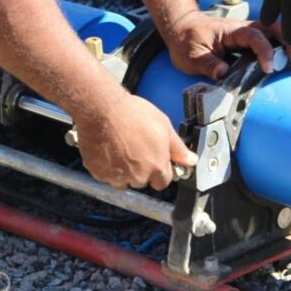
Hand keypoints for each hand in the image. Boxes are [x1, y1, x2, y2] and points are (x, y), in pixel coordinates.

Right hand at [73, 90, 196, 190]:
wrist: (102, 109)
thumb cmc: (132, 114)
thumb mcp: (164, 126)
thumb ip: (178, 148)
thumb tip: (191, 160)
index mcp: (156, 167)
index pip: (163, 181)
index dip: (160, 170)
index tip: (155, 159)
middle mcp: (137, 176)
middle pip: (143, 181)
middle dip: (141, 170)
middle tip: (136, 148)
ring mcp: (116, 176)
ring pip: (124, 181)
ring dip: (124, 171)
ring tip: (121, 148)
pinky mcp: (98, 173)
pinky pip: (106, 176)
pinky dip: (107, 167)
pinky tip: (109, 149)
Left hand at [164, 11, 278, 79]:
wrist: (181, 28)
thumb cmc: (186, 41)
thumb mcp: (191, 56)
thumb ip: (207, 64)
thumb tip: (223, 73)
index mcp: (231, 31)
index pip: (254, 37)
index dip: (264, 51)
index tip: (268, 68)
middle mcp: (243, 29)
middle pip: (272, 27)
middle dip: (287, 40)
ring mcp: (247, 33)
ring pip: (273, 31)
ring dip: (288, 41)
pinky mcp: (248, 40)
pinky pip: (269, 38)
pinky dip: (282, 44)